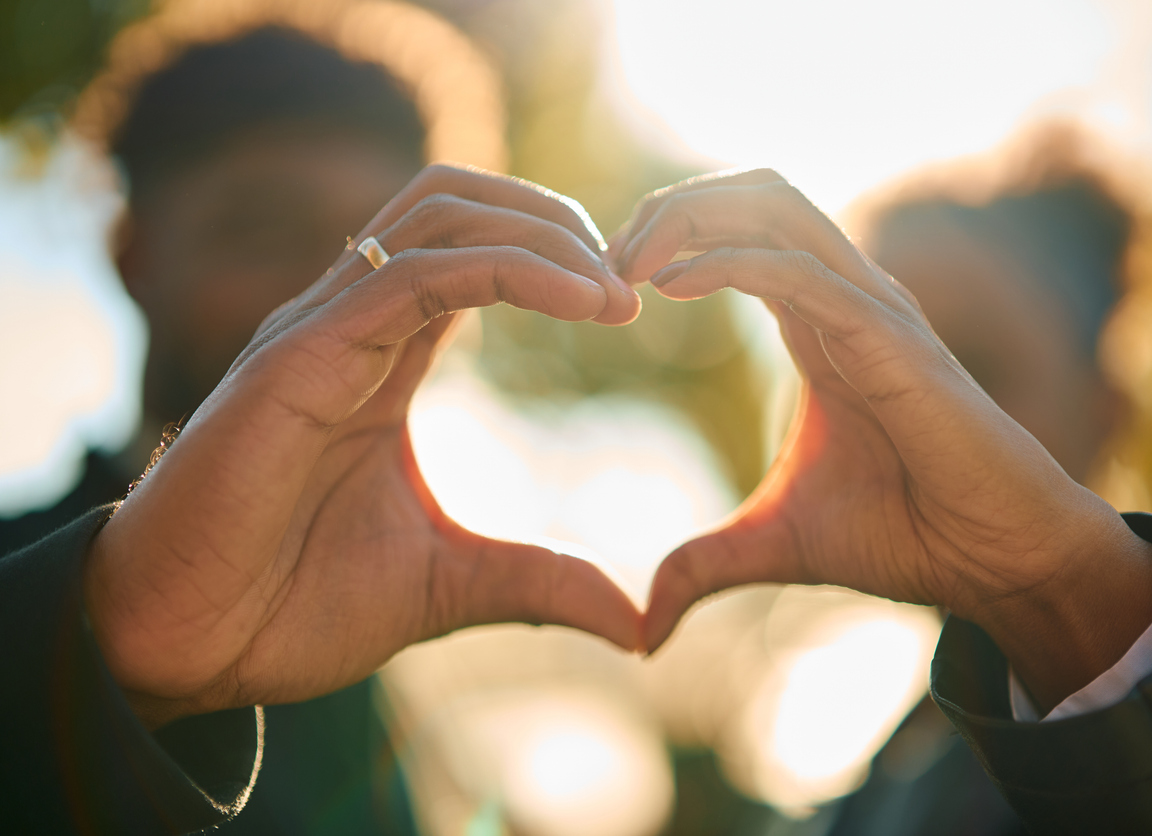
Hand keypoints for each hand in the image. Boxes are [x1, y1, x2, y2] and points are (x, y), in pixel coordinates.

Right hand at [86, 166, 643, 727]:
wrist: (184, 647)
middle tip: (629, 282)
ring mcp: (321, 330)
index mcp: (382, 359)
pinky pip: (414, 273)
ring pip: (438, 213)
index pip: (471, 253)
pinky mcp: (300, 355)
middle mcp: (351, 324)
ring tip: (611, 288)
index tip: (627, 306)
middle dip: (554, 220)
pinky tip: (580, 299)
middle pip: (457, 203)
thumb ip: (538, 581)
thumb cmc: (291, 606)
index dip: (555, 256)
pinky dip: (507, 267)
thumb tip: (636, 622)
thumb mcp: (448, 584)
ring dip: (539, 231)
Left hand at [615, 170, 1151, 710]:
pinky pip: (798, 271)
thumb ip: (703, 565)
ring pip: (776, 207)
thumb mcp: (773, 544)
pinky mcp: (890, 338)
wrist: (995, 561)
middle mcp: (844, 299)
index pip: (741, 233)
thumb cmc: (905, 536)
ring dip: (691, 217)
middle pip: (754, 197)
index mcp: (818, 324)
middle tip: (607, 260)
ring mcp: (871, 309)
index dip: (670, 237)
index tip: (607, 283)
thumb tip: (644, 628)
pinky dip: (728, 263)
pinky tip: (671, 288)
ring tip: (629, 262)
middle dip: (671, 208)